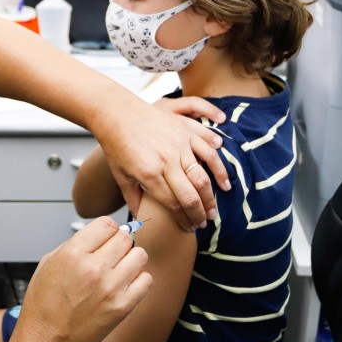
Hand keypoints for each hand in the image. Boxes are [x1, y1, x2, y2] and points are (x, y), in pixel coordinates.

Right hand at [7, 217, 151, 341]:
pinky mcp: (123, 306)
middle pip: (125, 237)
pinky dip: (138, 279)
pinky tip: (125, 283)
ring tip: (119, 267)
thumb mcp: (49, 262)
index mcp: (73, 254)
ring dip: (131, 258)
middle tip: (111, 253)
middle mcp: (94, 268)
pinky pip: (146, 279)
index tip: (105, 236)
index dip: (106, 229)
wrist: (48, 337)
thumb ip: (76, 244)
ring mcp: (111, 288)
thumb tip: (98, 234)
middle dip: (118, 243)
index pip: (106, 224)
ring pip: (140, 255)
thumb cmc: (45, 303)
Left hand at [94, 96, 230, 231]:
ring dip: (211, 198)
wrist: (117, 113)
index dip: (184, 220)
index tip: (189, 228)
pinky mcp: (186, 133)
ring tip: (213, 211)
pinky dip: (220, 169)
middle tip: (204, 224)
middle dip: (200, 215)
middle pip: (190, 196)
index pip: (173, 206)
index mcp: (149, 175)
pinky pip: (209, 153)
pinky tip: (225, 184)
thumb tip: (141, 221)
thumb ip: (133, 200)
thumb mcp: (121, 176)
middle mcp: (166, 162)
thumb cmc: (117, 145)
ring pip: (202, 178)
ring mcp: (178, 146)